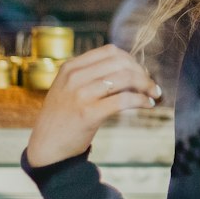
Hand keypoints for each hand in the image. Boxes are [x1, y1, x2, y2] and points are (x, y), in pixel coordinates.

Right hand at [26, 44, 160, 167]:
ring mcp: (80, 94)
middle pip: (120, 63)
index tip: (141, 72)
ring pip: (125, 78)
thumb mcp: (68, 88)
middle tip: (152, 85)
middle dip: (142, 73)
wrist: (45, 147)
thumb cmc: (62, 118)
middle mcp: (74, 77)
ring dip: (146, 85)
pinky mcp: (88, 114)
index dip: (131, 59)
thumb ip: (90, 76)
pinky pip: (123, 100)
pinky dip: (141, 100)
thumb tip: (129, 70)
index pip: (110, 51)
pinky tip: (148, 104)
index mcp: (70, 67)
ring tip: (154, 94)